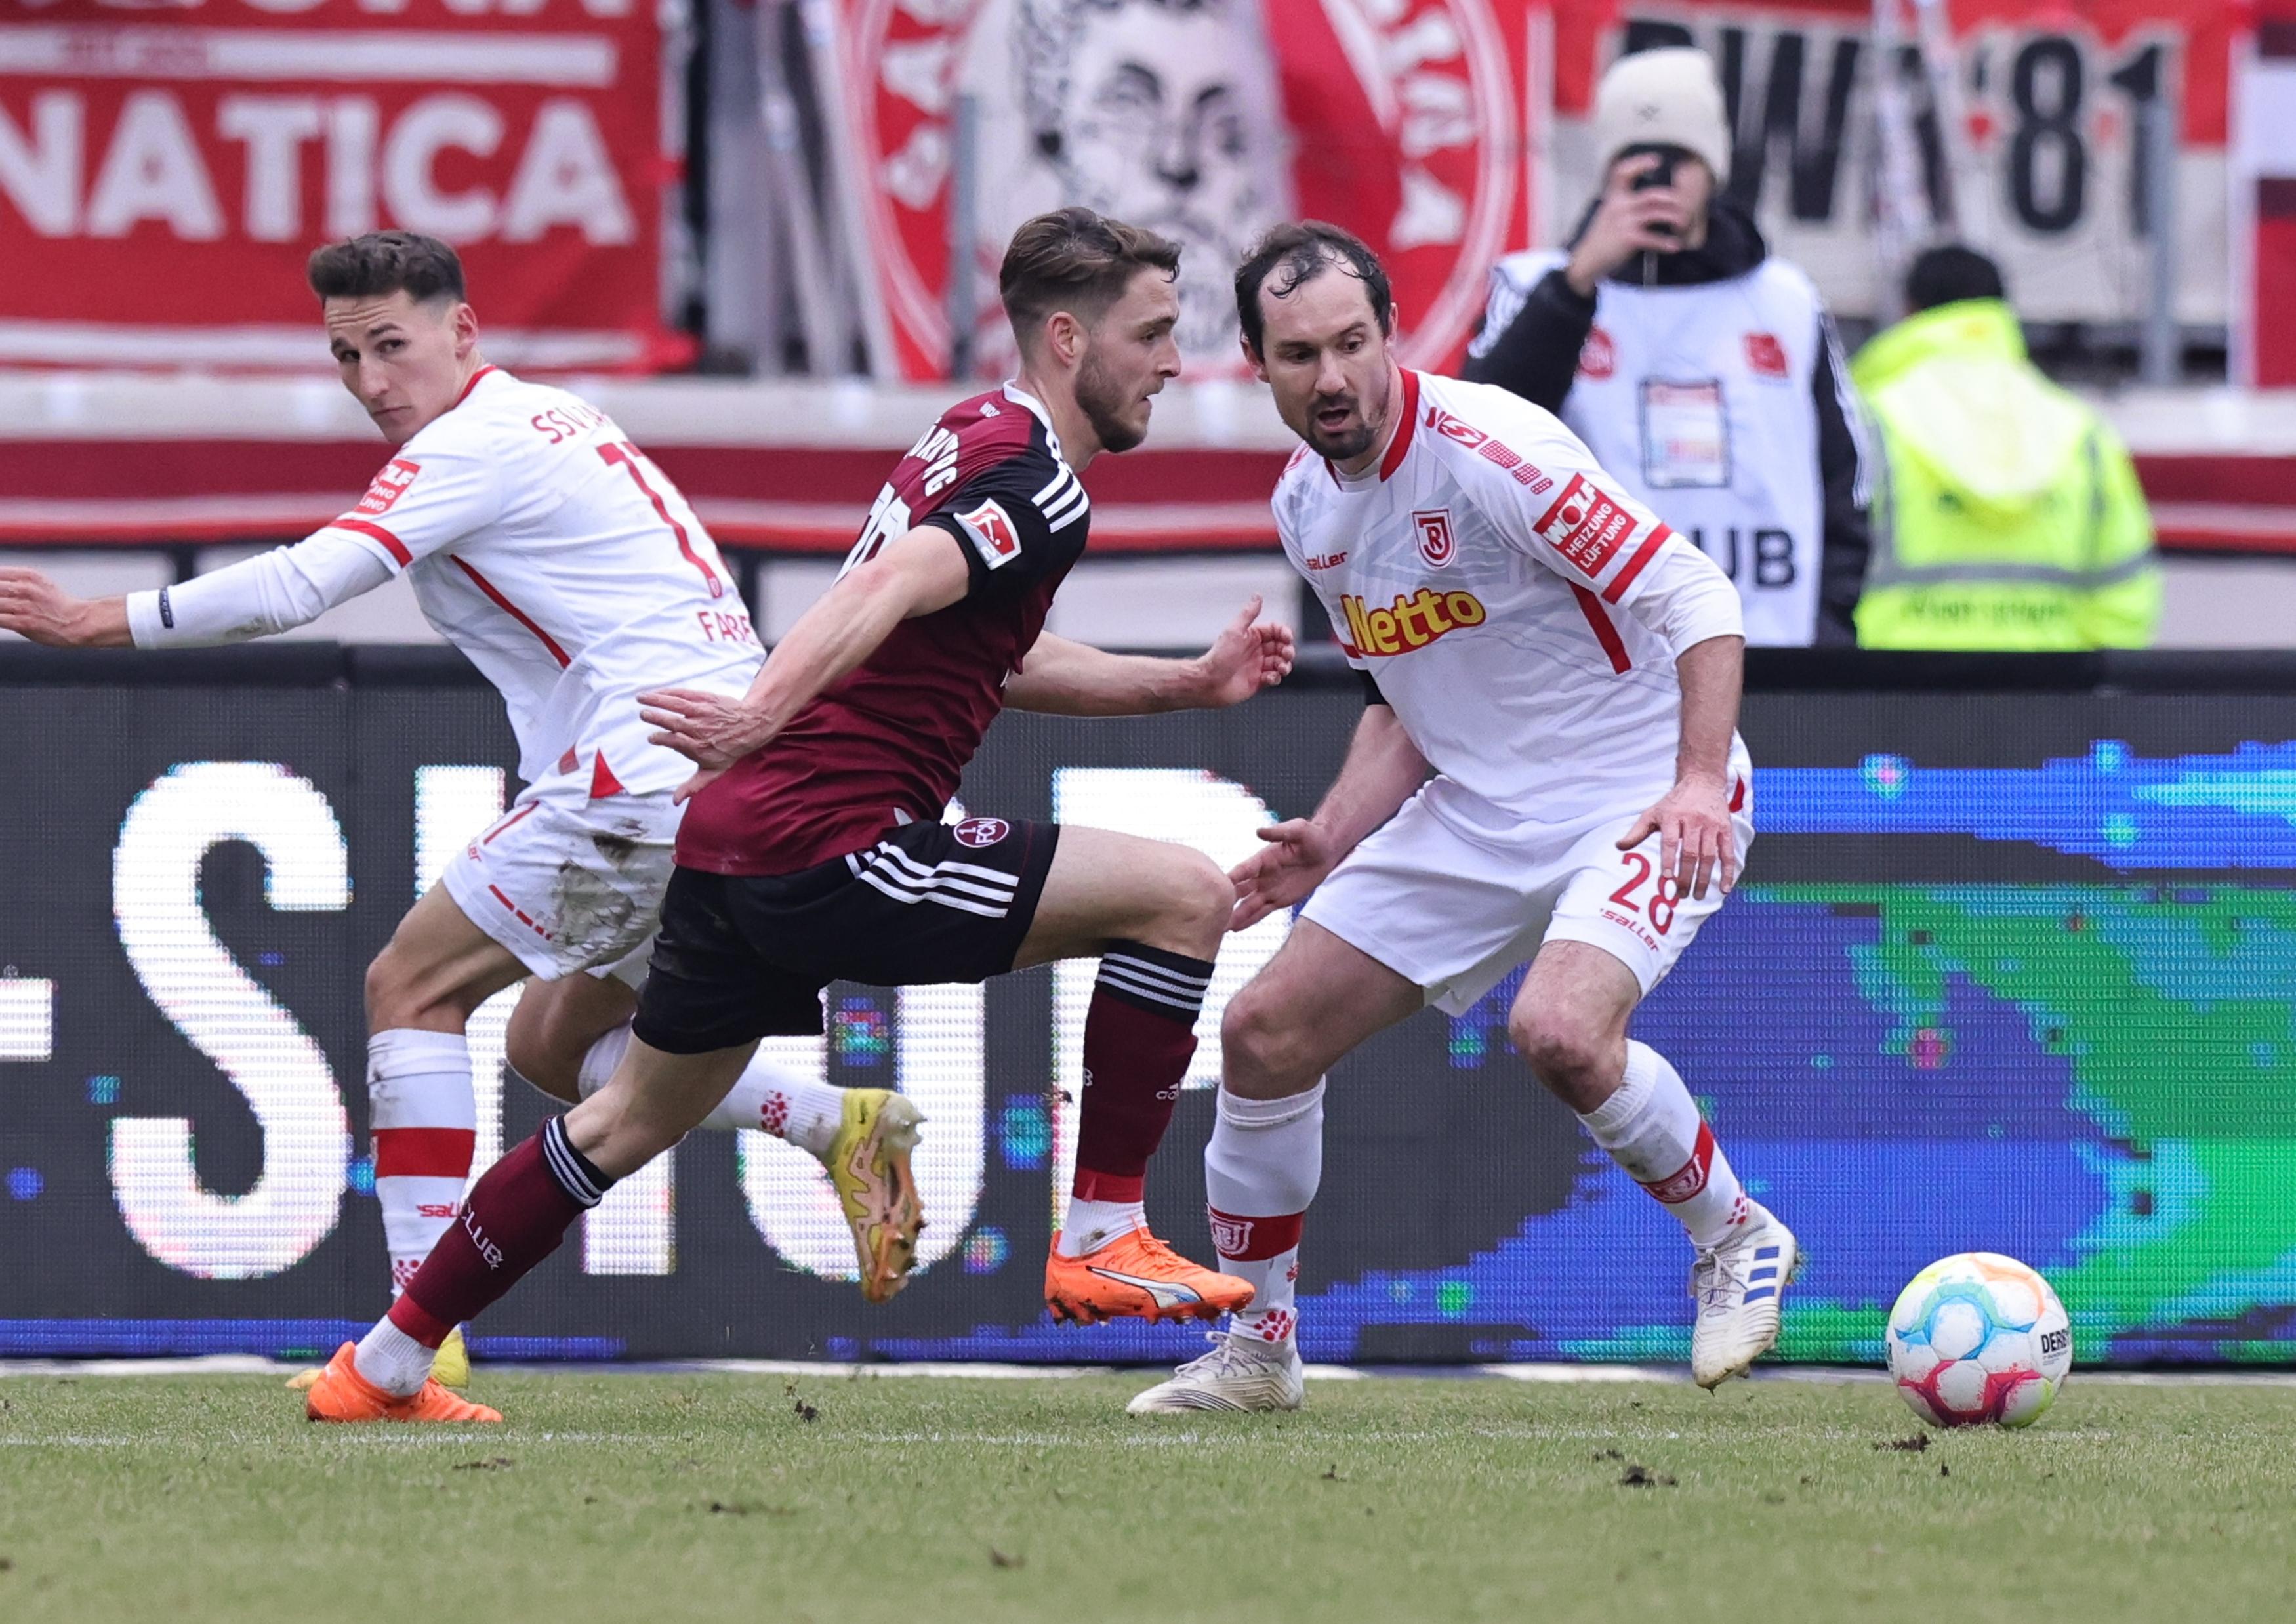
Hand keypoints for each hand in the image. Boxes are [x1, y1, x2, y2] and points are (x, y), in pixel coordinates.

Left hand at [0, 568, 113, 647]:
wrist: (80, 622)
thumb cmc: (57, 607)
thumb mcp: (38, 584)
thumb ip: (16, 583)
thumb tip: (0, 589)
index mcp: (28, 575)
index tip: (3, 592)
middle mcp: (25, 588)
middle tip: (4, 603)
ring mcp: (24, 606)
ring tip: (5, 610)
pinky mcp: (23, 623)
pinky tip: (2, 620)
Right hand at [638, 687, 776, 801]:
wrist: (751, 726)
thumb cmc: (729, 751)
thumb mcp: (713, 771)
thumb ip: (693, 786)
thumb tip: (675, 802)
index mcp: (699, 747)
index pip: (677, 742)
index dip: (663, 739)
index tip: (652, 738)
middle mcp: (700, 729)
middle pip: (676, 722)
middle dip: (658, 717)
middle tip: (643, 714)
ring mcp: (703, 712)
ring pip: (678, 704)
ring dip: (658, 700)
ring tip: (640, 698)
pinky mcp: (706, 699)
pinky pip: (684, 694)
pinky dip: (669, 692)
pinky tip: (655, 692)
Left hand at [1185, 596, 1295, 708]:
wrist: (1209, 683)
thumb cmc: (1219, 657)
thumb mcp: (1234, 632)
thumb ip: (1248, 614)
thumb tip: (1257, 596)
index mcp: (1251, 636)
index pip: (1275, 630)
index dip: (1284, 632)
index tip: (1288, 638)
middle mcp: (1256, 650)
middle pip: (1281, 647)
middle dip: (1287, 650)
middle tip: (1287, 654)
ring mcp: (1257, 666)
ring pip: (1280, 662)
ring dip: (1284, 665)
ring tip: (1281, 668)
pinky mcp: (1258, 681)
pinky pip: (1274, 678)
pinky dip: (1276, 678)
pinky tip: (1270, 678)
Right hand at [1228, 817, 1340, 930]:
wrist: (1326, 850)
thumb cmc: (1312, 836)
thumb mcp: (1298, 830)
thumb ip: (1279, 832)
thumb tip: (1259, 832)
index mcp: (1263, 859)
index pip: (1243, 870)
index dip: (1231, 878)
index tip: (1217, 887)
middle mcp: (1261, 875)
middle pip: (1240, 890)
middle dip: (1227, 901)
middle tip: (1212, 912)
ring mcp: (1268, 889)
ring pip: (1248, 905)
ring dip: (1235, 915)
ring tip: (1221, 928)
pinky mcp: (1278, 900)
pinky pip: (1261, 912)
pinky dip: (1248, 920)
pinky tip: (1235, 928)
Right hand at [1564, 153, 1695, 295]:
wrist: (1588, 259)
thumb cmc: (1602, 237)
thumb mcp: (1609, 213)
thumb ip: (1625, 204)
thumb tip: (1651, 201)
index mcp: (1613, 197)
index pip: (1623, 172)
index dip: (1639, 163)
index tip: (1656, 160)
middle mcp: (1618, 205)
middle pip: (1651, 194)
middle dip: (1671, 198)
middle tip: (1682, 203)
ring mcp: (1624, 221)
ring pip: (1657, 213)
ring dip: (1674, 217)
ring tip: (1683, 222)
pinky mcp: (1628, 238)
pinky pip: (1652, 237)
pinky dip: (1666, 242)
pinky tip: (1675, 245)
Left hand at [1615, 774, 1736, 900]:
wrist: (1703, 781)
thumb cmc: (1674, 802)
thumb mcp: (1653, 812)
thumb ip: (1637, 831)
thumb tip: (1619, 847)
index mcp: (1672, 816)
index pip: (1670, 841)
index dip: (1669, 859)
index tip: (1667, 877)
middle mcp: (1693, 820)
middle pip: (1690, 852)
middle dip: (1686, 876)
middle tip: (1681, 894)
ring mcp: (1711, 825)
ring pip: (1709, 855)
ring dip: (1703, 878)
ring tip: (1697, 895)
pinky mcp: (1726, 828)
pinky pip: (1728, 853)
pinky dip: (1728, 872)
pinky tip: (1724, 888)